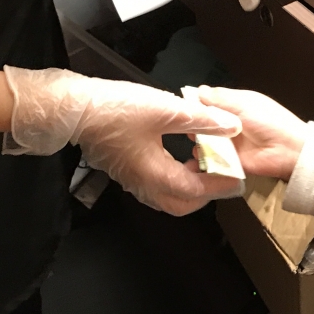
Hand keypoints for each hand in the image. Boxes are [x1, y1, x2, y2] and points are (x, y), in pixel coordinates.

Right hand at [4, 67, 243, 214]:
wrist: (75, 109)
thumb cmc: (117, 110)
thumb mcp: (167, 110)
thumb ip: (202, 120)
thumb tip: (232, 126)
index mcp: (156, 175)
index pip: (197, 190)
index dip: (221, 182)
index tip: (238, 173)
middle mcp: (144, 185)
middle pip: (182, 203)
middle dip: (206, 193)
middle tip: (221, 173)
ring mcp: (132, 180)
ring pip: (168, 196)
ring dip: (190, 186)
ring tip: (204, 161)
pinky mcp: (125, 171)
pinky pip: (156, 186)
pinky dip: (175, 178)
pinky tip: (181, 155)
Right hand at [198, 86, 309, 180]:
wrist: (287, 150)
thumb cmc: (269, 121)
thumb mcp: (244, 103)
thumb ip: (221, 98)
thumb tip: (199, 90)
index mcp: (234, 106)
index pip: (210, 102)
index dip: (197, 103)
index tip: (183, 105)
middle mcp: (229, 124)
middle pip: (204, 122)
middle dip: (195, 124)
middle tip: (189, 125)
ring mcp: (228, 143)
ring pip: (205, 140)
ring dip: (197, 140)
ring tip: (194, 138)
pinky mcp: (228, 161)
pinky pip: (211, 159)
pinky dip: (203, 157)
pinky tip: (199, 154)